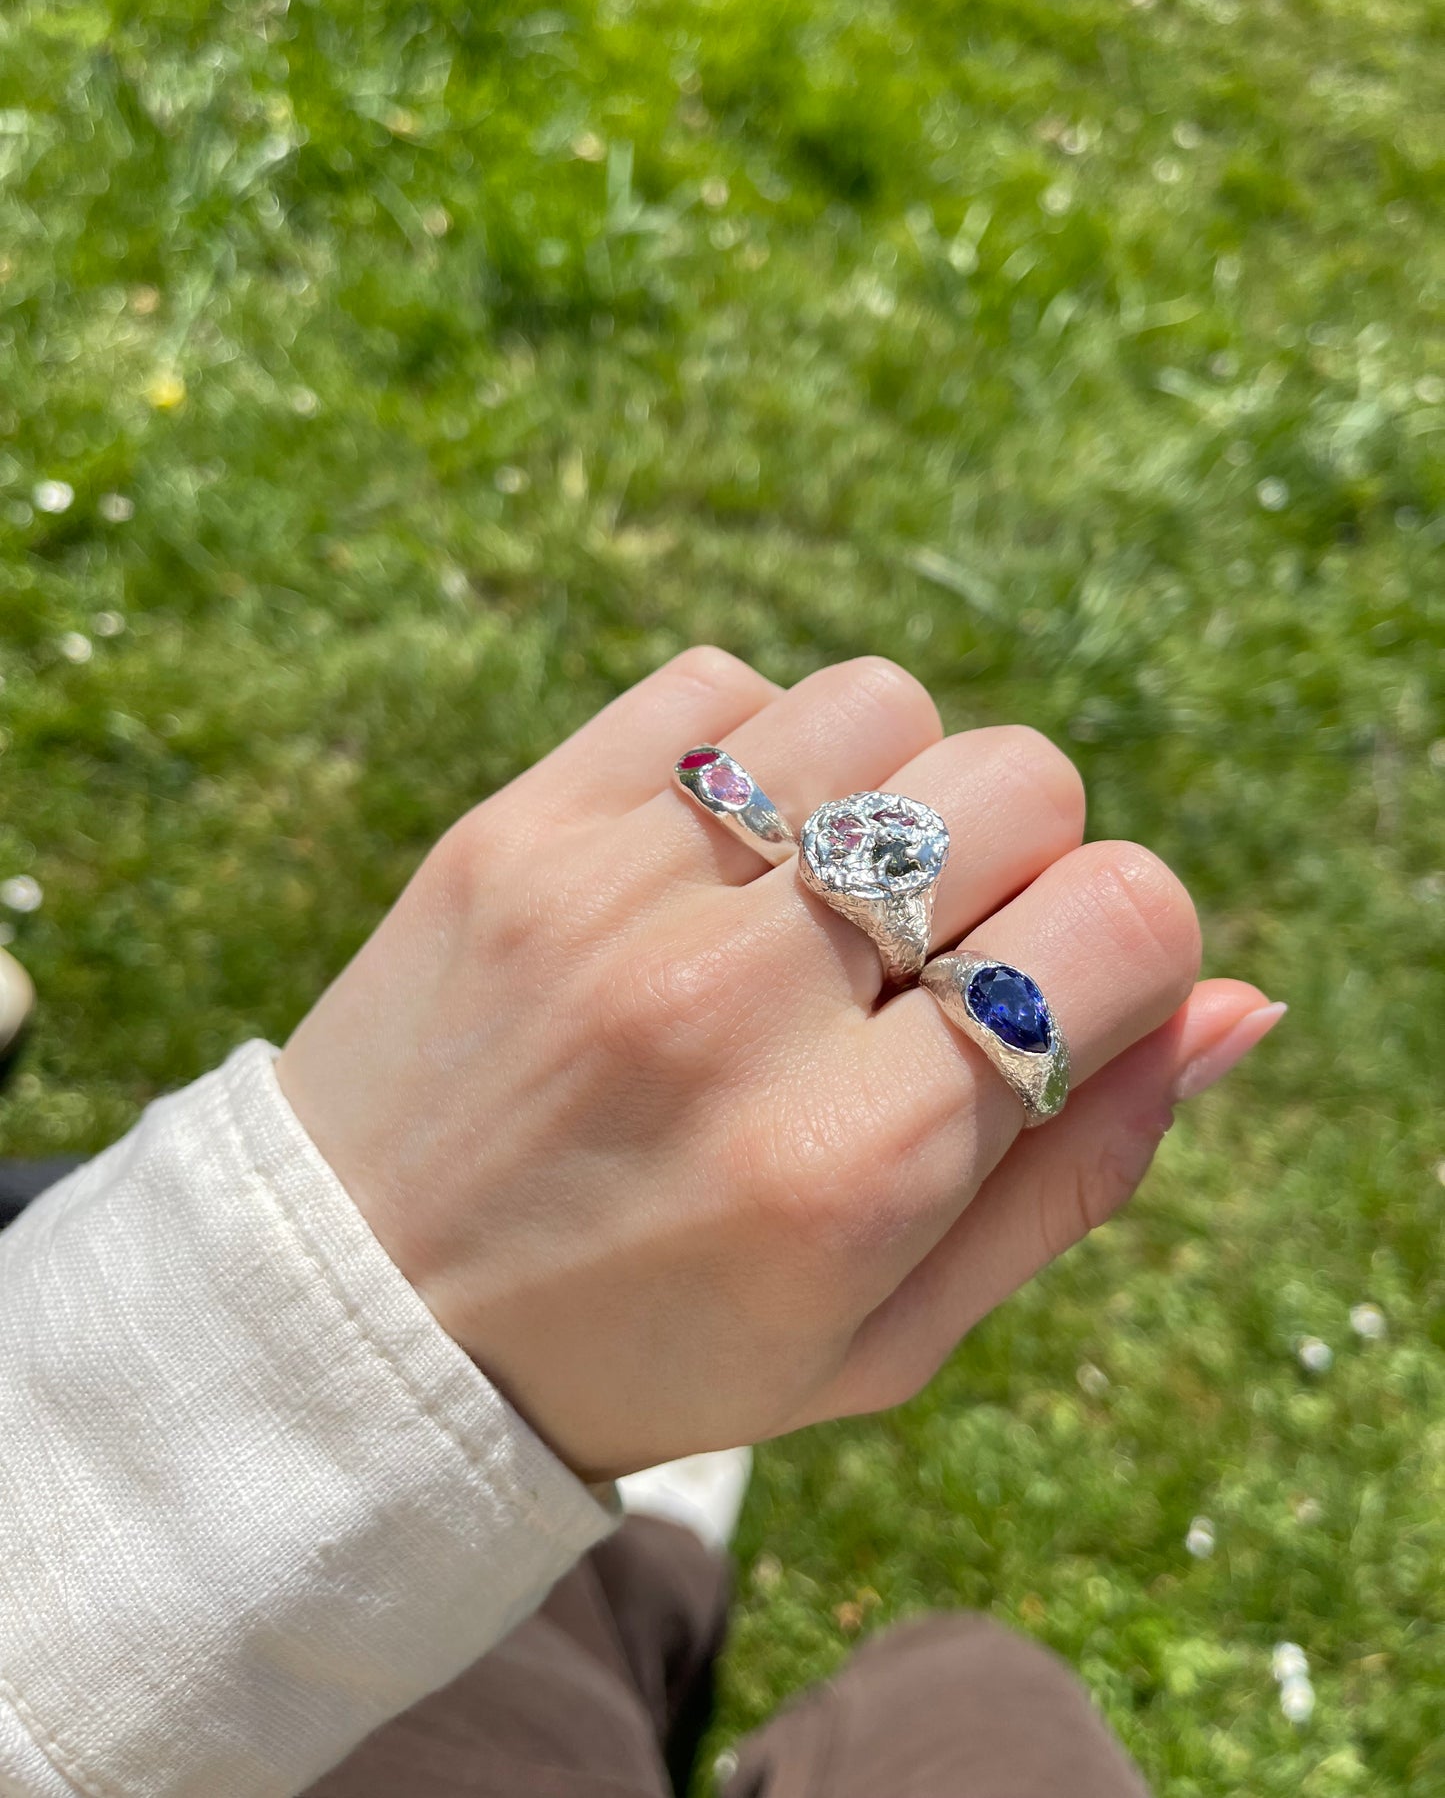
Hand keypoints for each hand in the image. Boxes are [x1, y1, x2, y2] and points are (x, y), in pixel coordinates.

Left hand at [276, 651, 1278, 1480]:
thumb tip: (1239, 1006)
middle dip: (1018, 862)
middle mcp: (742, 1010)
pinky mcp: (515, 825)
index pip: (1124, 920)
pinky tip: (714, 856)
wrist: (359, 1318)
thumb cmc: (651, 1345)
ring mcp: (615, 898)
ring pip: (878, 705)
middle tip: (919, 960)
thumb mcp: (885, 1338)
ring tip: (817, 896)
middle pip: (1016, 781)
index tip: (1049, 994)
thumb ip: (1076, 1176)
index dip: (1127, 945)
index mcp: (860, 1166)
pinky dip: (753, 750)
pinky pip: (715, 685)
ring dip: (891, 790)